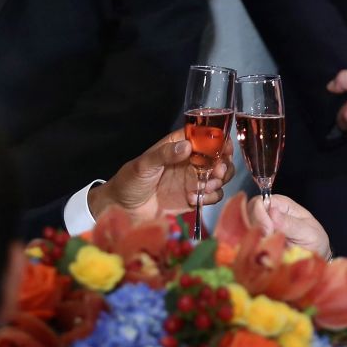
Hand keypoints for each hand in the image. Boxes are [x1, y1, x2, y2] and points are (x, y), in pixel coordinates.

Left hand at [89, 131, 234, 224]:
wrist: (122, 210)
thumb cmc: (128, 182)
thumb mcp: (144, 165)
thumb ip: (165, 155)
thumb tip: (187, 146)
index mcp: (177, 146)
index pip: (204, 136)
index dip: (218, 139)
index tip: (225, 147)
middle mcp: (189, 161)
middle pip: (218, 157)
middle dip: (223, 164)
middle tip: (217, 172)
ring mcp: (192, 180)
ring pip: (219, 177)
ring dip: (218, 181)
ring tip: (207, 187)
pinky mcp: (193, 199)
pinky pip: (212, 196)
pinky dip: (209, 197)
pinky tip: (194, 199)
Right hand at [248, 193, 331, 257]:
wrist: (314, 258)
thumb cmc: (314, 241)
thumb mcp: (308, 232)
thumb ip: (291, 224)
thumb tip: (273, 211)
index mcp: (281, 204)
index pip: (259, 202)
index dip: (260, 216)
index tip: (270, 231)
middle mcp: (268, 213)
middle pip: (248, 214)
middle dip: (256, 229)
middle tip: (270, 241)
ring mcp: (260, 226)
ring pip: (244, 228)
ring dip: (255, 240)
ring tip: (270, 249)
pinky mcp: (256, 240)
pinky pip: (245, 241)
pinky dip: (252, 248)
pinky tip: (263, 253)